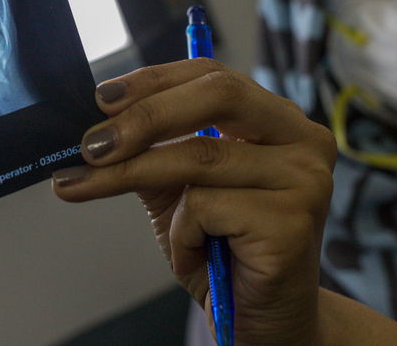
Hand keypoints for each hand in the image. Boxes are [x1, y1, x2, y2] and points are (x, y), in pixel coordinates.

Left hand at [51, 59, 336, 344]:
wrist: (263, 324)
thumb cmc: (222, 252)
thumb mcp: (177, 189)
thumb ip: (152, 148)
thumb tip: (96, 121)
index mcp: (279, 120)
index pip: (213, 75)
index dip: (154, 80)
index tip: (101, 98)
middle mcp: (303, 139)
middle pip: (217, 95)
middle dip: (144, 115)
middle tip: (91, 142)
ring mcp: (305, 178)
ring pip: (200, 154)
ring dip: (134, 173)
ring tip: (90, 188)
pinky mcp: (293, 221)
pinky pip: (207, 206)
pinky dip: (182, 231)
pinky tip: (195, 253)